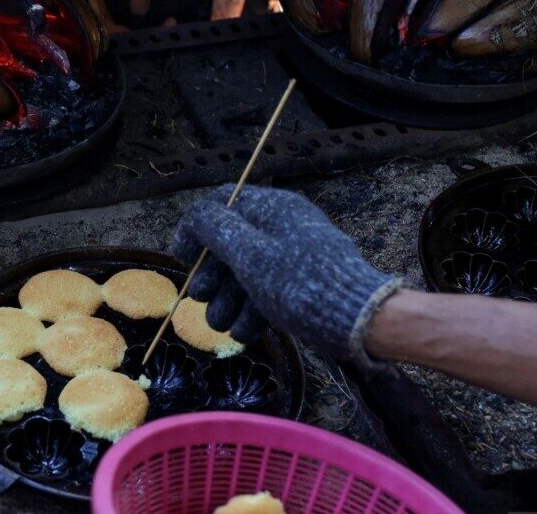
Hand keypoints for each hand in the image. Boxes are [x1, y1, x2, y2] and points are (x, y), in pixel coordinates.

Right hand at [170, 185, 400, 363]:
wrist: (356, 318)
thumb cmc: (298, 281)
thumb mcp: (250, 253)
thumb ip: (216, 230)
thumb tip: (196, 216)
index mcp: (272, 207)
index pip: (222, 203)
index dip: (194, 229)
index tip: (181, 257)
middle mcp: (282, 226)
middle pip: (232, 243)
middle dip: (213, 275)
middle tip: (201, 298)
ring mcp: (293, 256)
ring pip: (248, 272)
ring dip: (229, 299)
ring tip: (221, 325)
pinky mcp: (301, 284)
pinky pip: (268, 291)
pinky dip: (253, 310)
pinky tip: (245, 333)